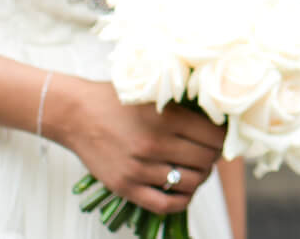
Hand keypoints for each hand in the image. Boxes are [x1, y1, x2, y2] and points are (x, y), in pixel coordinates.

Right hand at [50, 76, 224, 214]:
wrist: (76, 114)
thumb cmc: (117, 100)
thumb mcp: (156, 94)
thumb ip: (185, 107)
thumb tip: (220, 119)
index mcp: (167, 118)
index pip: (215, 136)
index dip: (224, 137)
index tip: (222, 135)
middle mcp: (155, 145)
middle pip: (206, 160)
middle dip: (213, 156)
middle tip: (209, 151)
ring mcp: (139, 169)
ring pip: (190, 182)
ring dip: (200, 177)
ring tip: (195, 167)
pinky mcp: (125, 187)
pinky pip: (165, 204)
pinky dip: (181, 200)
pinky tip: (183, 189)